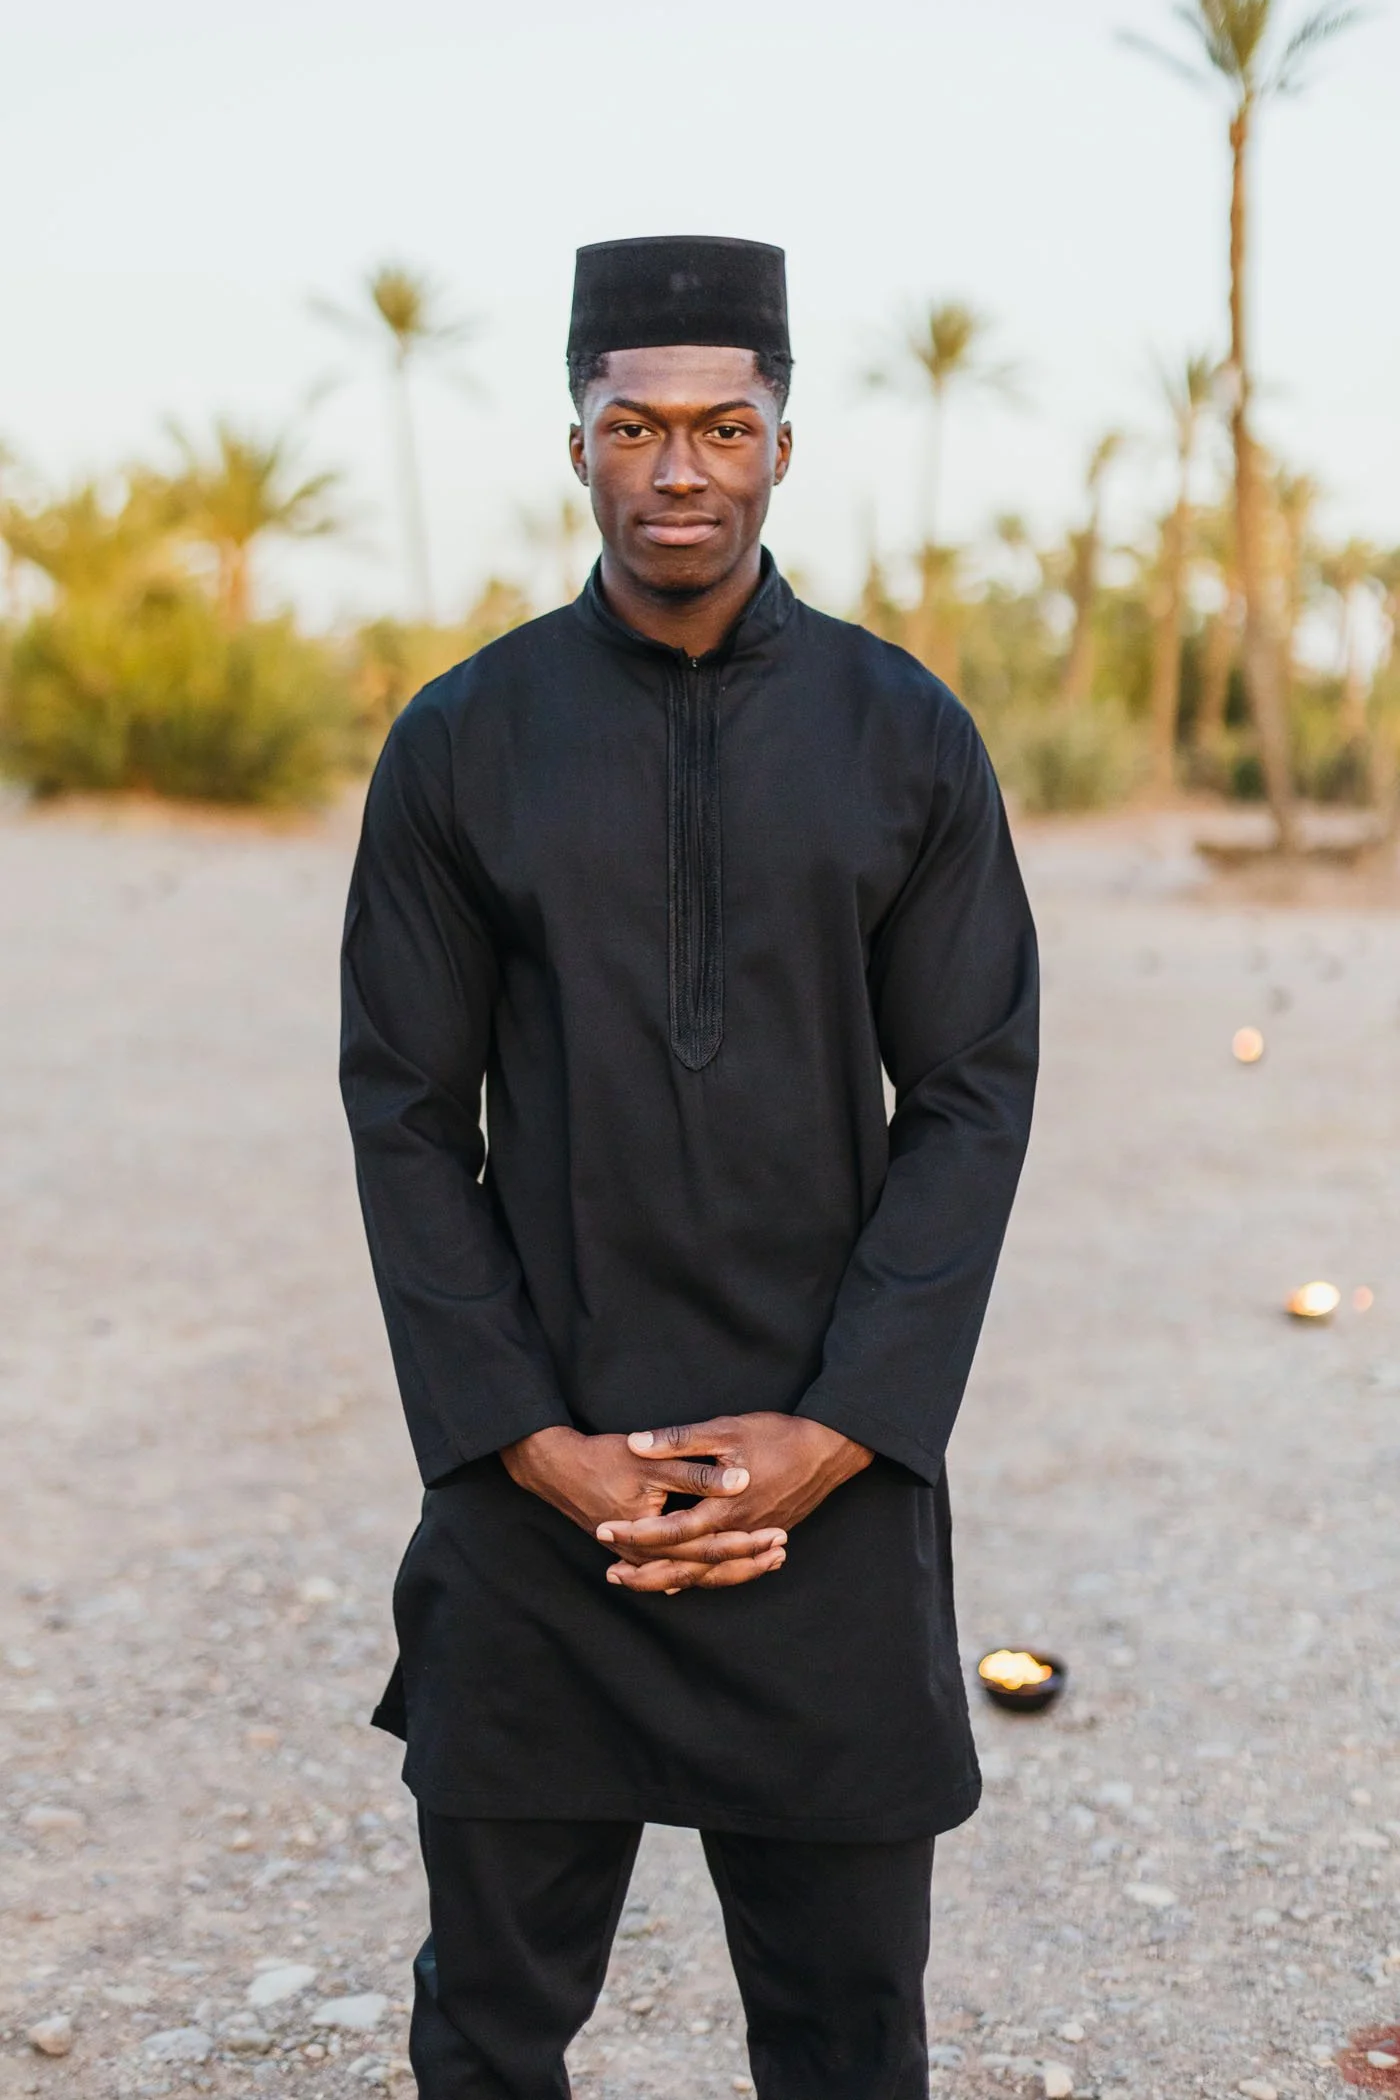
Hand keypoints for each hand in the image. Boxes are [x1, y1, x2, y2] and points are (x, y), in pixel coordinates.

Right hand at [500, 1425, 787, 1590]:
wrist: (557, 1470)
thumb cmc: (603, 1460)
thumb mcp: (651, 1461)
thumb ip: (697, 1472)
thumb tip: (742, 1479)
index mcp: (657, 1534)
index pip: (712, 1547)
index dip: (748, 1543)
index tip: (780, 1535)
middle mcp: (651, 1555)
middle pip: (708, 1567)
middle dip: (747, 1562)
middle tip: (783, 1551)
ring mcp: (644, 1557)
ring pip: (696, 1573)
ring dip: (733, 1568)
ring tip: (769, 1560)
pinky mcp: (641, 1551)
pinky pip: (681, 1568)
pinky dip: (708, 1566)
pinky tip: (731, 1564)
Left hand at [597, 1413, 872, 1593]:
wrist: (828, 1450)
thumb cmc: (777, 1436)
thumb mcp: (725, 1430)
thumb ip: (679, 1440)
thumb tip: (637, 1443)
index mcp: (723, 1508)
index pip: (670, 1530)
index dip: (635, 1532)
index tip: (604, 1531)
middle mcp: (736, 1532)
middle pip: (685, 1565)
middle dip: (646, 1571)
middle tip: (610, 1574)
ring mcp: (751, 1538)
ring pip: (706, 1573)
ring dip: (671, 1579)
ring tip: (637, 1582)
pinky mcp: (762, 1537)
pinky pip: (727, 1569)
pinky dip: (702, 1578)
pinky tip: (683, 1581)